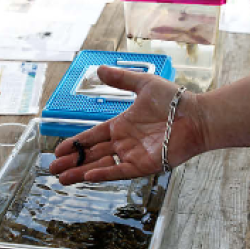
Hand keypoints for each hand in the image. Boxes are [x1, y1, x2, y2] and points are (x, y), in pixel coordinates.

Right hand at [49, 66, 206, 184]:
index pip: (91, 137)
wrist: (198, 116)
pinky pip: (119, 171)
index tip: (58, 150)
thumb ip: (121, 79)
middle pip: (91, 154)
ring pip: (100, 165)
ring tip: (61, 178)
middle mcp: (124, 142)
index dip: (74, 144)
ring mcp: (133, 155)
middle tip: (52, 168)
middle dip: (72, 162)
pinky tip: (86, 176)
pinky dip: (103, 173)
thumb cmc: (175, 101)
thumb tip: (99, 69)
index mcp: (121, 126)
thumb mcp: (144, 85)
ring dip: (81, 172)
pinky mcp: (144, 165)